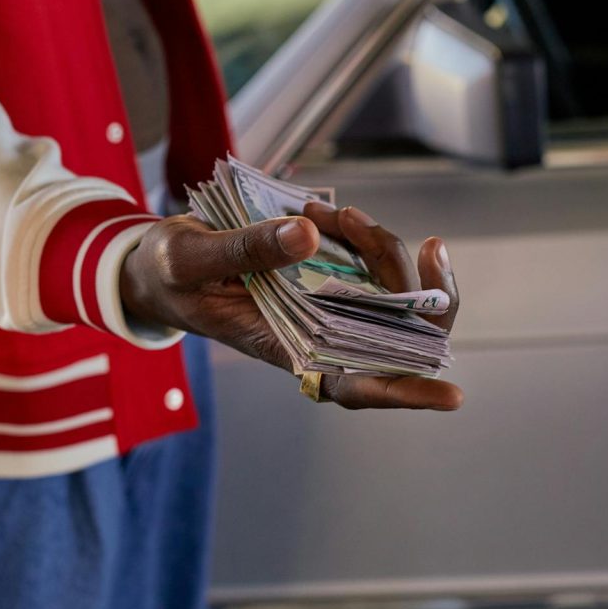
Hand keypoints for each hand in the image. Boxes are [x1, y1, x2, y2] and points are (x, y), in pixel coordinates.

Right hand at [119, 205, 461, 409]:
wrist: (158, 263)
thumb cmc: (168, 274)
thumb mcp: (192, 258)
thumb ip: (246, 248)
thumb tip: (310, 236)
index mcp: (282, 348)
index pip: (351, 384)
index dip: (401, 392)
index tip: (449, 395)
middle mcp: (315, 334)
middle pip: (395, 337)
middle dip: (418, 290)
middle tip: (425, 247)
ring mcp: (325, 307)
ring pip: (388, 292)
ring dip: (380, 248)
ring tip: (337, 213)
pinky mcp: (325, 278)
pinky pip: (368, 263)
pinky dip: (363, 235)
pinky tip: (337, 214)